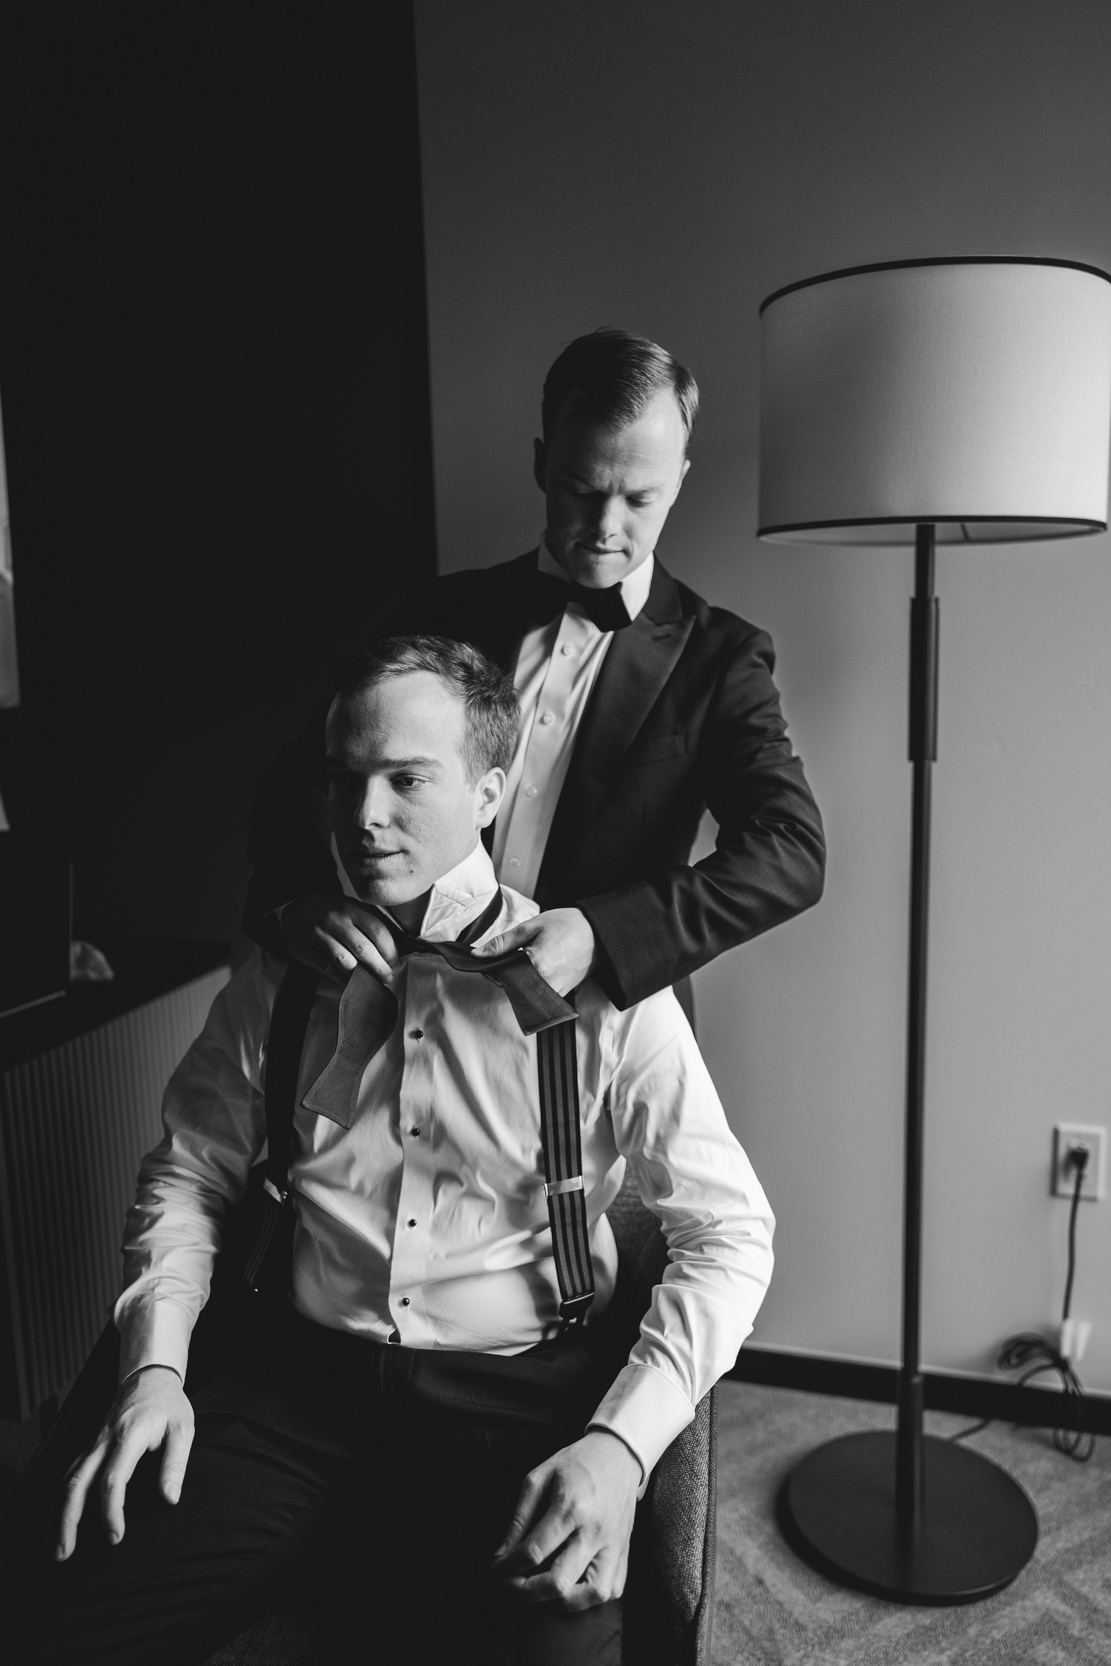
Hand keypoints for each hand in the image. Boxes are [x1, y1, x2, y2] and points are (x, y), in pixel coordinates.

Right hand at [56, 1366, 193, 1560]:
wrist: (149, 1376)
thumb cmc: (168, 1404)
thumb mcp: (183, 1429)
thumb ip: (175, 1464)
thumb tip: (169, 1499)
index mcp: (129, 1436)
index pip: (112, 1480)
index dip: (111, 1511)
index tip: (115, 1536)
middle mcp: (105, 1440)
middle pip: (77, 1483)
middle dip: (68, 1520)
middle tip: (64, 1553)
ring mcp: (94, 1442)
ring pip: (68, 1479)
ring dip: (60, 1513)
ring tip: (59, 1546)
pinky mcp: (91, 1445)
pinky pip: (71, 1472)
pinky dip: (63, 1497)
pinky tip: (62, 1517)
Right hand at [280, 894, 399, 981]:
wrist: (296, 910)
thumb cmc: (331, 911)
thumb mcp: (350, 906)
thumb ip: (368, 922)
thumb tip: (392, 947)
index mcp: (351, 908)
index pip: (377, 930)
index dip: (390, 949)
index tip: (394, 960)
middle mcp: (335, 921)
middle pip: (363, 948)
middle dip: (380, 967)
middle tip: (388, 977)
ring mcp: (319, 936)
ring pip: (345, 961)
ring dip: (362, 975)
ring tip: (372, 981)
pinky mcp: (307, 950)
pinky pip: (328, 969)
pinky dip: (343, 978)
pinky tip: (353, 982)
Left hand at [474, 907, 596, 996]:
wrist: (599, 934)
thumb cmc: (567, 925)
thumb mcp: (531, 927)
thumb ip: (502, 943)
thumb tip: (478, 955)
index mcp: (535, 967)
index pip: (499, 976)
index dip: (493, 965)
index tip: (496, 954)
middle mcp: (544, 985)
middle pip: (510, 987)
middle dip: (506, 972)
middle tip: (517, 952)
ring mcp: (554, 993)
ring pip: (523, 992)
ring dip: (519, 979)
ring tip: (531, 957)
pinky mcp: (561, 995)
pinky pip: (537, 994)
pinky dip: (532, 983)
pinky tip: (540, 966)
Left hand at [490, 1429, 640, 1609]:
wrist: (619, 1453)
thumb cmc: (576, 1462)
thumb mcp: (540, 1476)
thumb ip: (519, 1517)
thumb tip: (500, 1555)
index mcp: (570, 1508)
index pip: (534, 1552)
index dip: (507, 1567)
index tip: (495, 1569)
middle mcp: (594, 1532)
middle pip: (559, 1583)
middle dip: (526, 1592)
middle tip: (513, 1583)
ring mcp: (614, 1545)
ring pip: (592, 1595)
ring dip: (562, 1601)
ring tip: (544, 1588)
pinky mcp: (624, 1551)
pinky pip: (613, 1590)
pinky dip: (590, 1597)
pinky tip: (573, 1585)